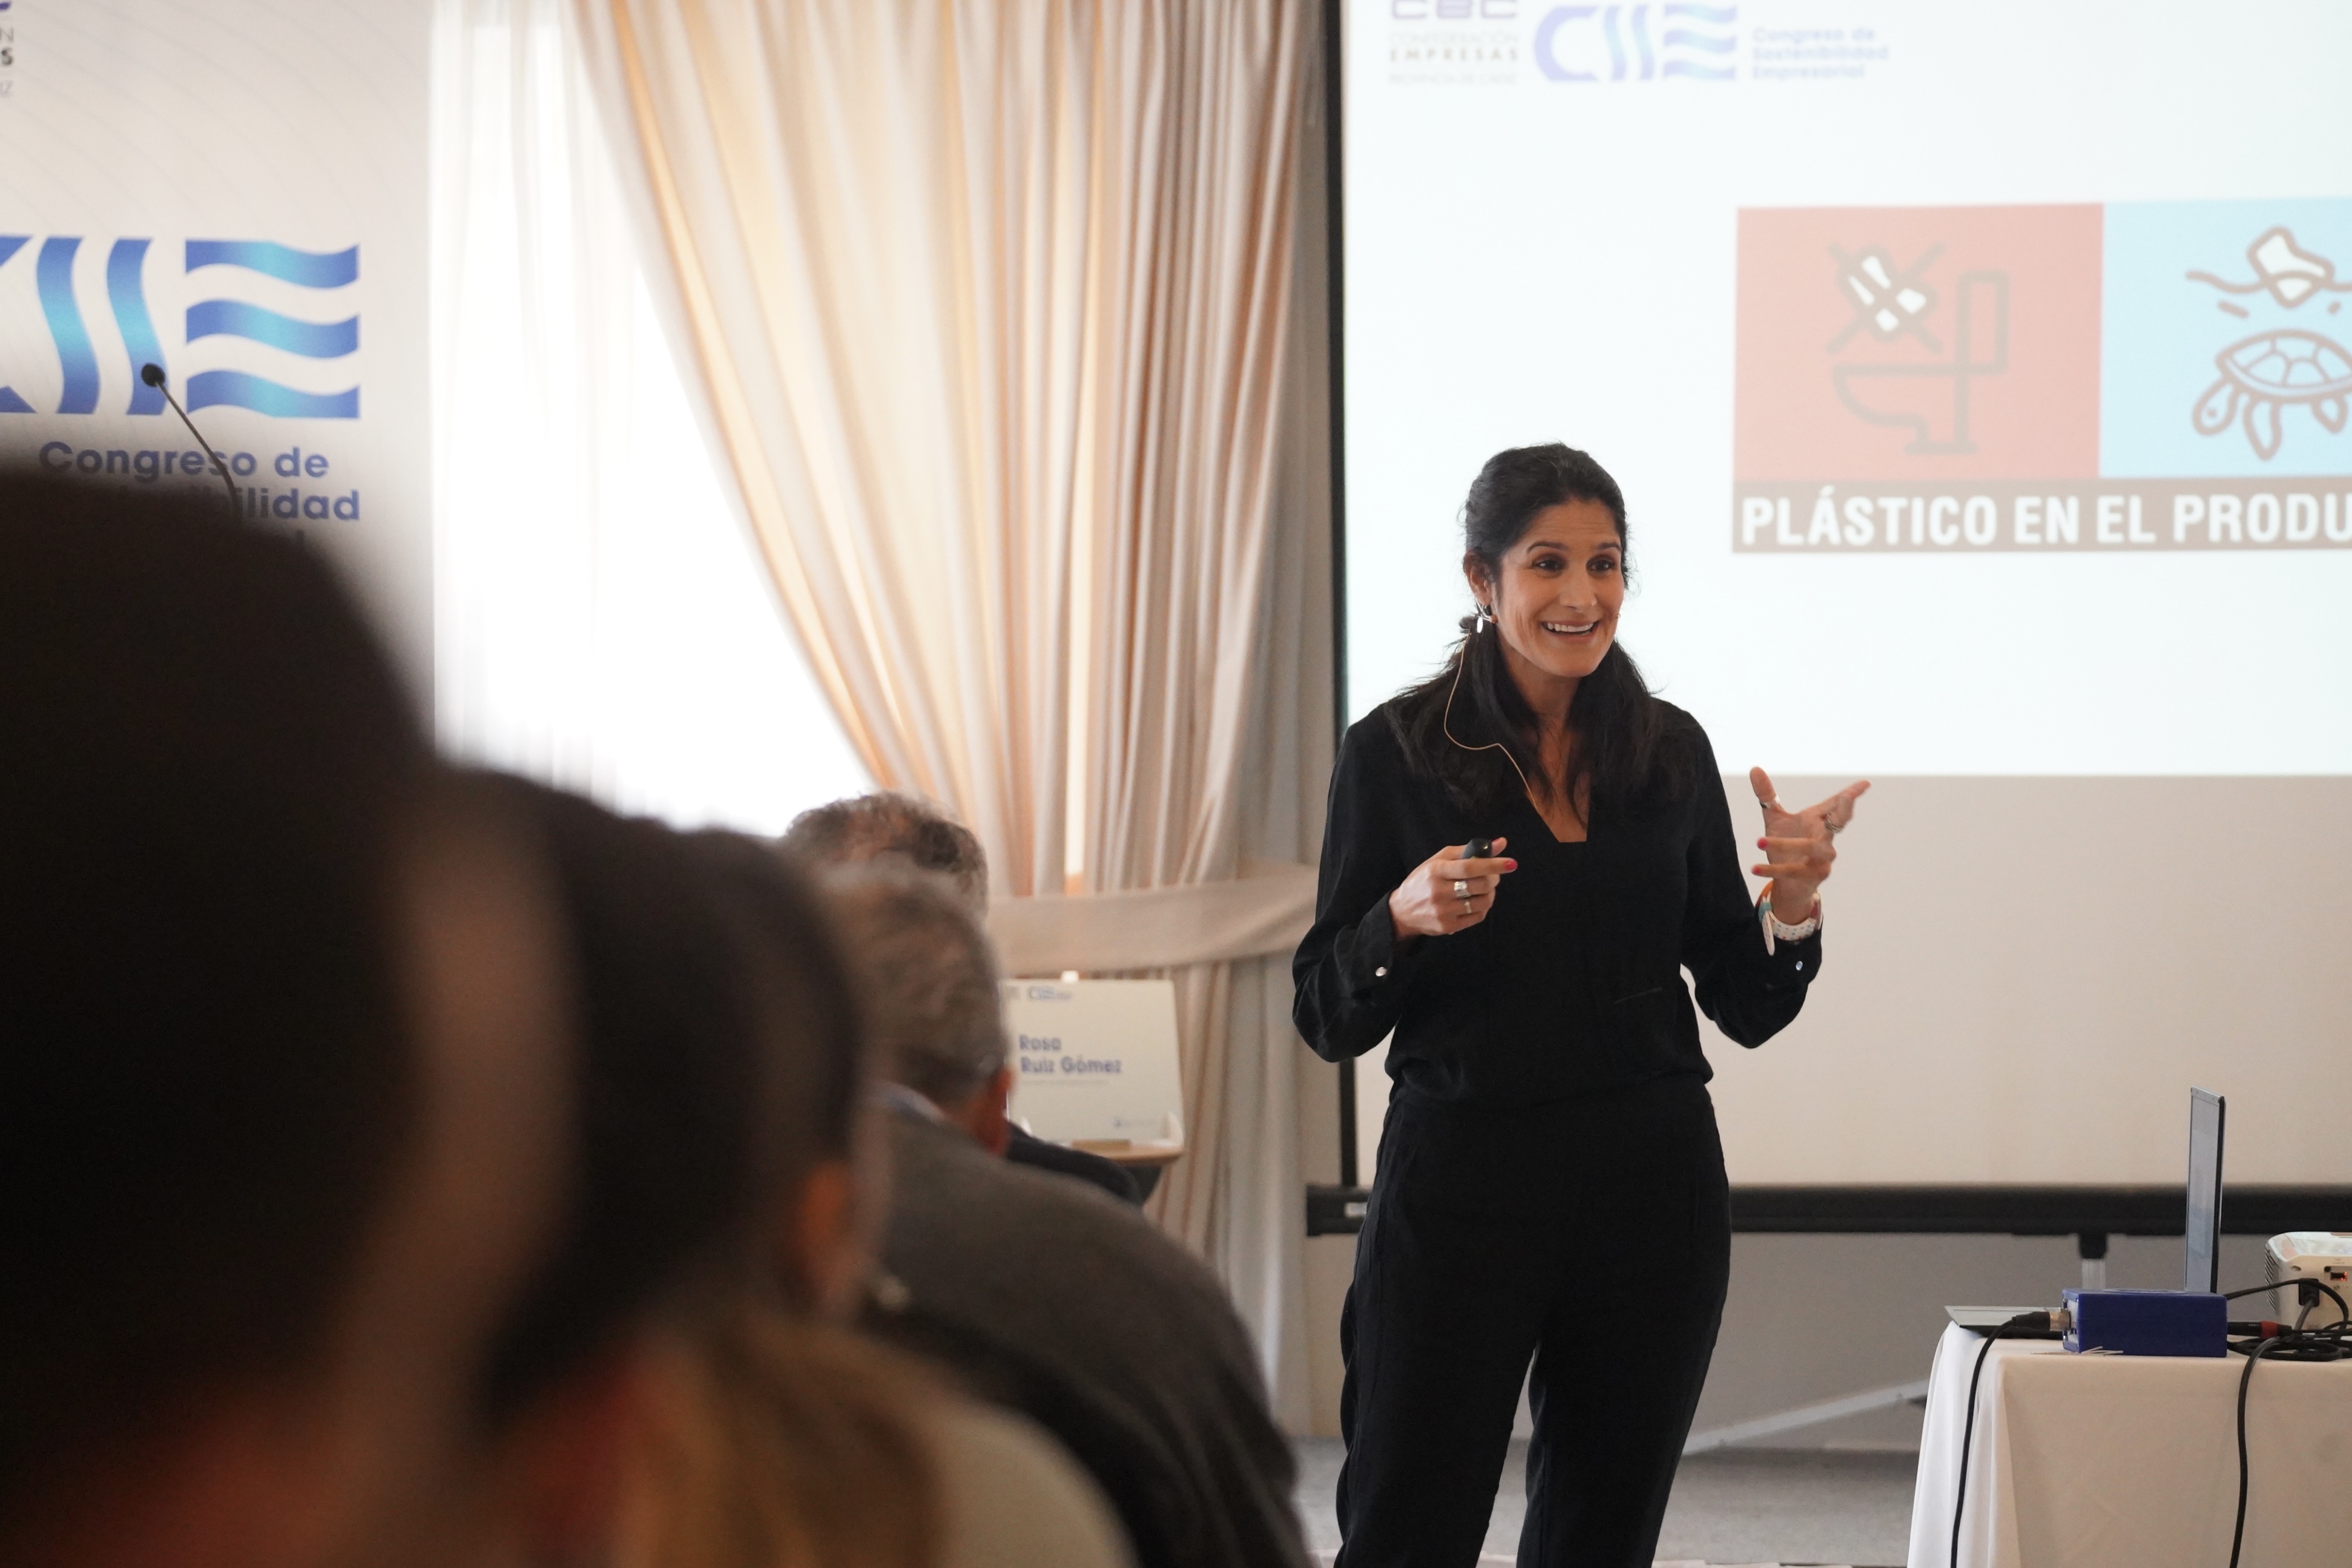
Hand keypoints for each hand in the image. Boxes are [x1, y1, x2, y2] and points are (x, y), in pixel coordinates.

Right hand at [1388, 839, 1515, 943]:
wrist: (1402, 911)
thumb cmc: (1424, 880)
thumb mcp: (1439, 860)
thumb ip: (1469, 851)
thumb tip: (1500, 843)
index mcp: (1436, 870)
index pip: (1469, 867)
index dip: (1493, 865)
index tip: (1511, 863)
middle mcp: (1438, 891)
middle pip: (1479, 885)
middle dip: (1493, 879)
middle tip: (1493, 876)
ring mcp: (1443, 911)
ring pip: (1481, 903)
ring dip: (1490, 894)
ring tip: (1485, 889)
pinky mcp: (1448, 926)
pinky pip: (1477, 917)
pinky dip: (1483, 907)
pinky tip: (1476, 902)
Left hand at [1748, 768, 1868, 922]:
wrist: (1787, 884)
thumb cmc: (1786, 847)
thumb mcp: (1775, 819)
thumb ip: (1767, 795)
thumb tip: (1754, 768)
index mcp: (1819, 821)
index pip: (1835, 805)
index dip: (1851, 794)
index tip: (1865, 783)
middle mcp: (1826, 838)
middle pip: (1838, 823)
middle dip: (1844, 810)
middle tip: (1848, 797)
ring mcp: (1823, 858)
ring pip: (1810, 847)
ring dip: (1784, 844)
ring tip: (1758, 841)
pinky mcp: (1814, 876)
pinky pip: (1793, 871)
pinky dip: (1772, 869)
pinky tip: (1754, 867)